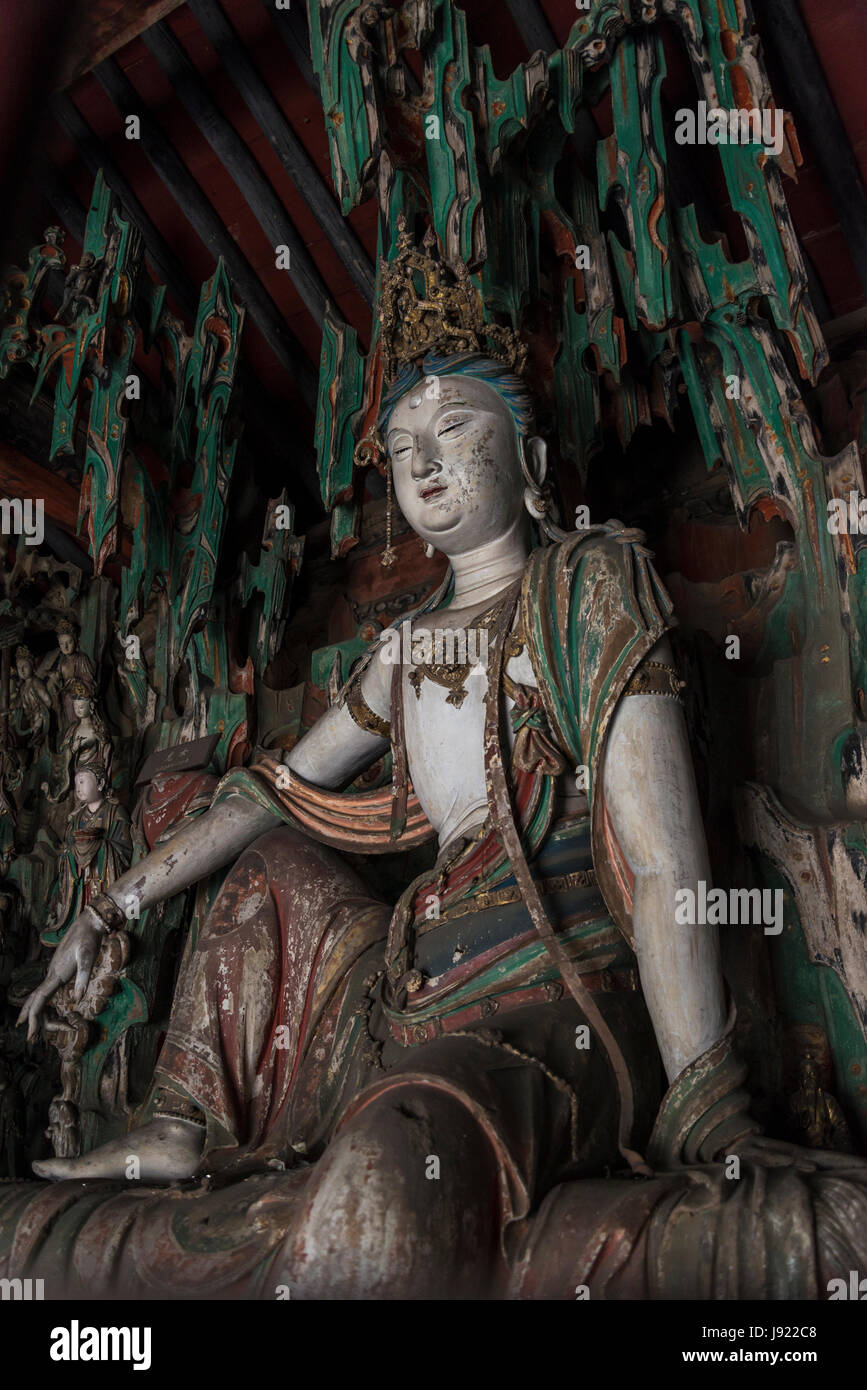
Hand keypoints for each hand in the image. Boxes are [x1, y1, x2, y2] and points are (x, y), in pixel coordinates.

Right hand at [16, 909, 101, 1041]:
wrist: (89, 924)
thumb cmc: (89, 940)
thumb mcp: (88, 958)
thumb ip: (83, 978)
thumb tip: (77, 1000)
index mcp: (56, 974)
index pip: (39, 1000)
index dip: (33, 1018)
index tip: (31, 1034)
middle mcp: (51, 975)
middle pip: (36, 1003)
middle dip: (33, 1022)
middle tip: (32, 1040)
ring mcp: (54, 974)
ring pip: (39, 999)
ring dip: (39, 1016)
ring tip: (37, 1033)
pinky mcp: (59, 972)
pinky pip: (46, 993)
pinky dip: (43, 1006)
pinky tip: (44, 1013)